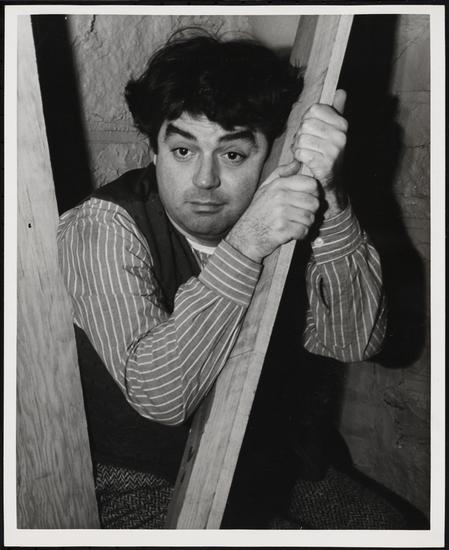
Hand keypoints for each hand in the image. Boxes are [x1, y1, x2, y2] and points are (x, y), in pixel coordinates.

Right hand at [226, 160, 319, 261]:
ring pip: (310, 217)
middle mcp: (280, 197)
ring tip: (294, 224)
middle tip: (299, 216)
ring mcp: (281, 213)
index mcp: (278, 185)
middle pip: (314, 202)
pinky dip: (300, 234)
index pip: (311, 184)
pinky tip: (291, 233)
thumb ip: (281, 174)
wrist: (245, 237)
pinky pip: (304, 230)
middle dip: (310, 212)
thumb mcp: (265, 189)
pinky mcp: (282, 229)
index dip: (313, 194)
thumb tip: (297, 162)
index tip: (306, 201)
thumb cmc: (257, 213)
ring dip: (305, 224)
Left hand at [292, 89, 347, 216]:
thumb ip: (336, 111)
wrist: (331, 184)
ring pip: (301, 139)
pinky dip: (298, 158)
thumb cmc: (327, 155)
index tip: (312, 131)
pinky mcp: (324, 164)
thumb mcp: (333, 132)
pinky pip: (300, 153)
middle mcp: (341, 136)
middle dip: (300, 135)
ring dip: (298, 148)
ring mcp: (334, 150)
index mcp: (342, 124)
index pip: (314, 110)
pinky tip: (304, 162)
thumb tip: (342, 91)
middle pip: (305, 124)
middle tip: (306, 145)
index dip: (307, 120)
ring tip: (305, 154)